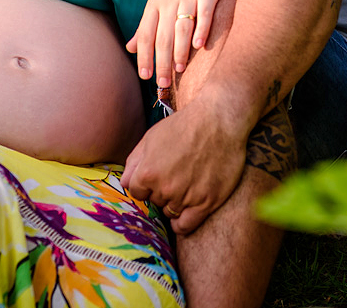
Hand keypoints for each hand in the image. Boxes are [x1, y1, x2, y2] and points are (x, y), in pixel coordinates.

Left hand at [121, 97, 247, 234]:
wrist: (220, 120)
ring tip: (188, 182)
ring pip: (170, 212)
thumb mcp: (151, 137)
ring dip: (175, 201)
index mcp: (148, 172)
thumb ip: (134, 163)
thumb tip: (125, 184)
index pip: (136, 192)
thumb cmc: (184, 125)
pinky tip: (186, 211)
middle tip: (178, 172)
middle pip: (154, 201)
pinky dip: (182, 223)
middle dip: (162, 190)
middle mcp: (165, 188)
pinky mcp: (206, 202)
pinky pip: (186, 226)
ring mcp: (186, 197)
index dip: (146, 183)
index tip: (158, 174)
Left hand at [127, 0, 228, 88]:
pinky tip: (199, 45)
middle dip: (161, 60)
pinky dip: (202, 28)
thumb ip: (146, 26)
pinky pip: (204, 12)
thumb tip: (130, 49)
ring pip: (181, 26)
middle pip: (163, 34)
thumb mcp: (159, 1)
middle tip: (162, 82)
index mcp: (155, 4)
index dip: (144, 55)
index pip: (146, 33)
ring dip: (179, 49)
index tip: (145, 76)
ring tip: (179, 68)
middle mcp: (169, 0)